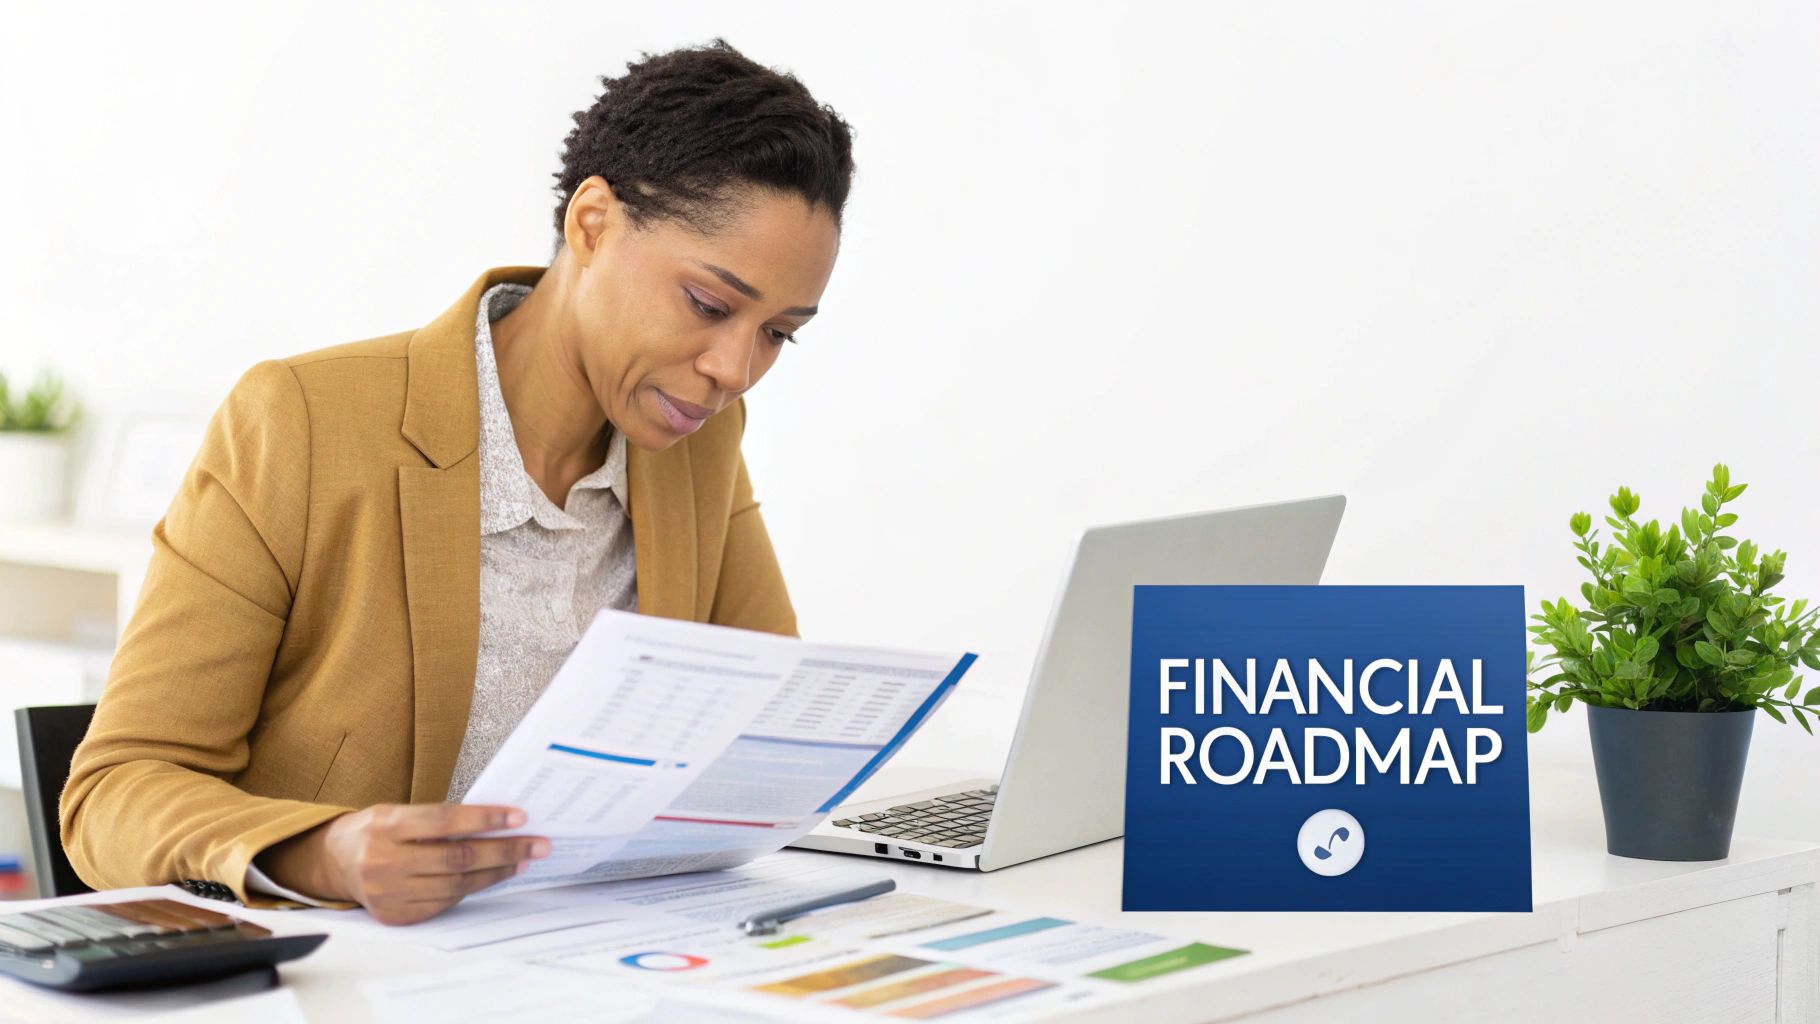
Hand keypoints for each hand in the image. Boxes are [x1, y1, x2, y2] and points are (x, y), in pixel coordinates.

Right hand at [258, 804, 549, 924]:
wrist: (336, 861)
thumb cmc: (378, 829)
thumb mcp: (400, 812)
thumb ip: (440, 818)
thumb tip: (498, 822)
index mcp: (386, 825)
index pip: (446, 820)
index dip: (486, 818)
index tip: (519, 816)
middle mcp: (384, 861)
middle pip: (457, 858)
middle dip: (505, 850)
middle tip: (538, 844)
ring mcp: (388, 893)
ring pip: (456, 885)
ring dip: (497, 873)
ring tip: (523, 861)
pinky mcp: (395, 916)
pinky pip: (444, 904)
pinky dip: (473, 890)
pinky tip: (493, 877)